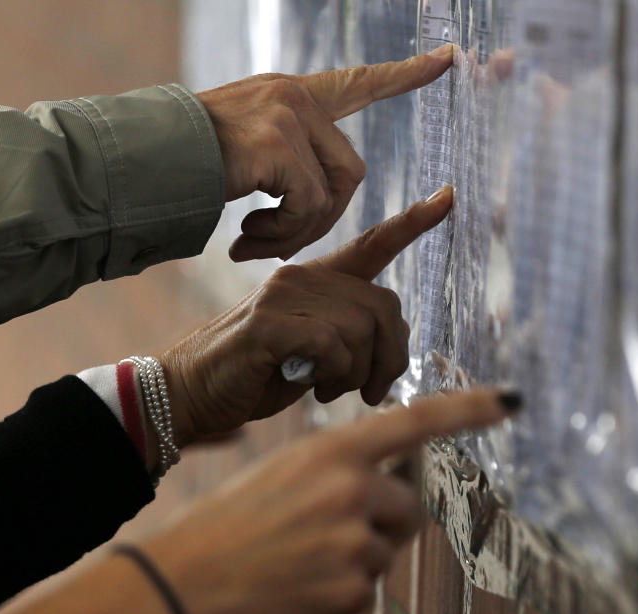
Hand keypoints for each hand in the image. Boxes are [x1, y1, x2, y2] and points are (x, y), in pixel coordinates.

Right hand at [143, 388, 520, 613]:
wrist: (180, 580)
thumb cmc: (232, 520)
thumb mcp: (286, 471)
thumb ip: (345, 468)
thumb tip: (398, 483)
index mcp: (332, 450)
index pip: (415, 421)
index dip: (468, 408)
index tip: (511, 400)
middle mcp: (351, 490)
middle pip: (409, 506)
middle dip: (383, 518)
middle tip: (329, 530)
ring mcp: (353, 544)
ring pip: (386, 549)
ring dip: (358, 555)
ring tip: (301, 557)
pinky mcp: (350, 594)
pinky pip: (368, 587)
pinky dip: (342, 590)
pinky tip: (299, 584)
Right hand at [160, 187, 453, 445]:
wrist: (188, 394)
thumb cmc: (256, 376)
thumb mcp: (314, 355)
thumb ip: (350, 338)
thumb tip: (391, 345)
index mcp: (317, 281)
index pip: (373, 245)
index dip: (413, 223)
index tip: (448, 196)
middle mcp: (303, 276)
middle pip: (384, 305)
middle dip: (391, 357)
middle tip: (374, 390)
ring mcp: (283, 294)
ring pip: (362, 328)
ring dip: (357, 373)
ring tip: (331, 388)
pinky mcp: (269, 322)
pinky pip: (333, 344)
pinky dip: (333, 374)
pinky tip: (312, 384)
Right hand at [197, 45, 453, 260]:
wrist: (134, 164)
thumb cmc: (183, 166)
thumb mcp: (246, 150)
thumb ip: (288, 159)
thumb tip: (320, 196)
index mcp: (291, 96)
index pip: (357, 83)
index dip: (404, 75)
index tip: (447, 58)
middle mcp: (294, 97)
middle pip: (351, 171)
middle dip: (324, 218)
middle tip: (278, 242)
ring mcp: (287, 117)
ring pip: (335, 192)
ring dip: (301, 231)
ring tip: (256, 242)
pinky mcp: (277, 144)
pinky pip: (309, 206)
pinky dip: (284, 233)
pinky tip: (245, 237)